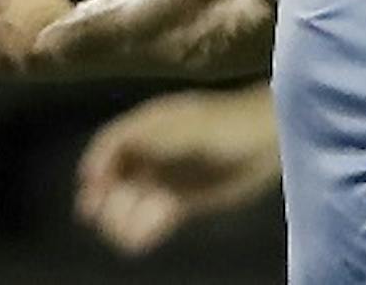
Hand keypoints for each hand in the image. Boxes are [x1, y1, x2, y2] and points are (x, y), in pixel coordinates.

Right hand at [76, 86, 281, 254]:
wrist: (273, 139)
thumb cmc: (230, 125)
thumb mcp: (187, 128)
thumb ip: (150, 141)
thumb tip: (112, 153)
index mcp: (150, 125)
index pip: (110, 144)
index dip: (97, 165)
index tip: (92, 188)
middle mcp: (153, 152)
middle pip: (114, 178)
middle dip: (106, 199)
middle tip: (102, 216)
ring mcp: (168, 177)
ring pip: (131, 202)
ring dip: (123, 219)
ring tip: (127, 232)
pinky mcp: (183, 201)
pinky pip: (153, 219)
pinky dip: (145, 230)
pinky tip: (143, 239)